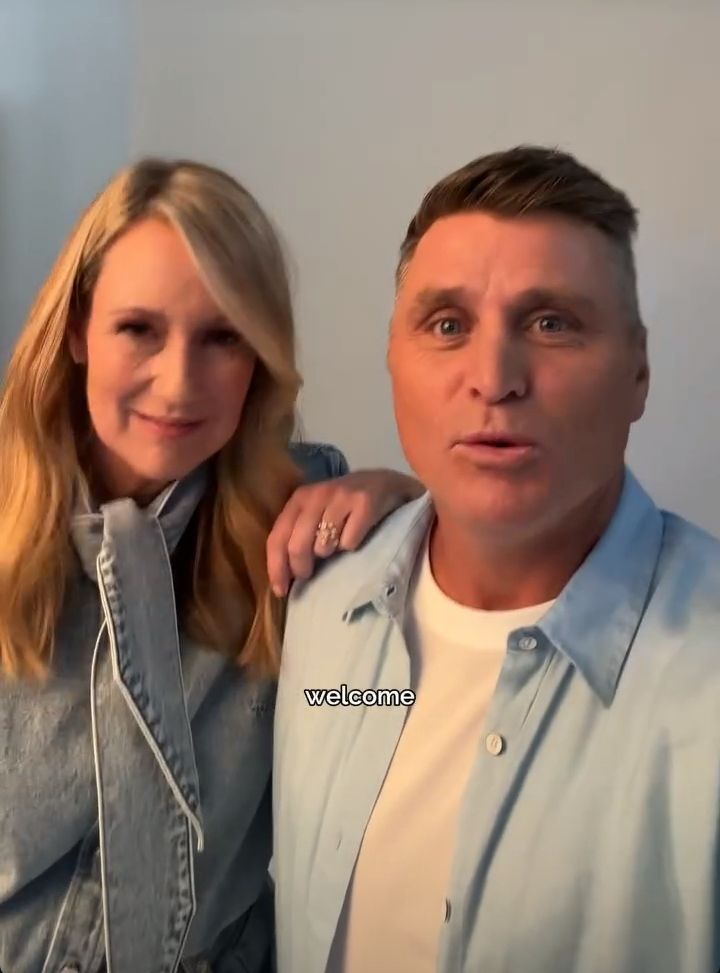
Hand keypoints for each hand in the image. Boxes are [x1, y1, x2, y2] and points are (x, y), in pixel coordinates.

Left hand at [266, 469, 423, 595]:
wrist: (384, 483)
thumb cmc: (345, 507)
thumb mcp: (316, 513)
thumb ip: (298, 536)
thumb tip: (284, 577)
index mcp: (299, 498)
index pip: (278, 537)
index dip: (276, 568)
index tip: (281, 591)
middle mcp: (317, 494)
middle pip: (297, 545)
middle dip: (301, 568)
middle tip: (309, 575)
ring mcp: (341, 497)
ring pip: (323, 546)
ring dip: (330, 553)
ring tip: (338, 544)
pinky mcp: (364, 503)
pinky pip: (349, 542)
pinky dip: (352, 546)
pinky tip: (358, 536)